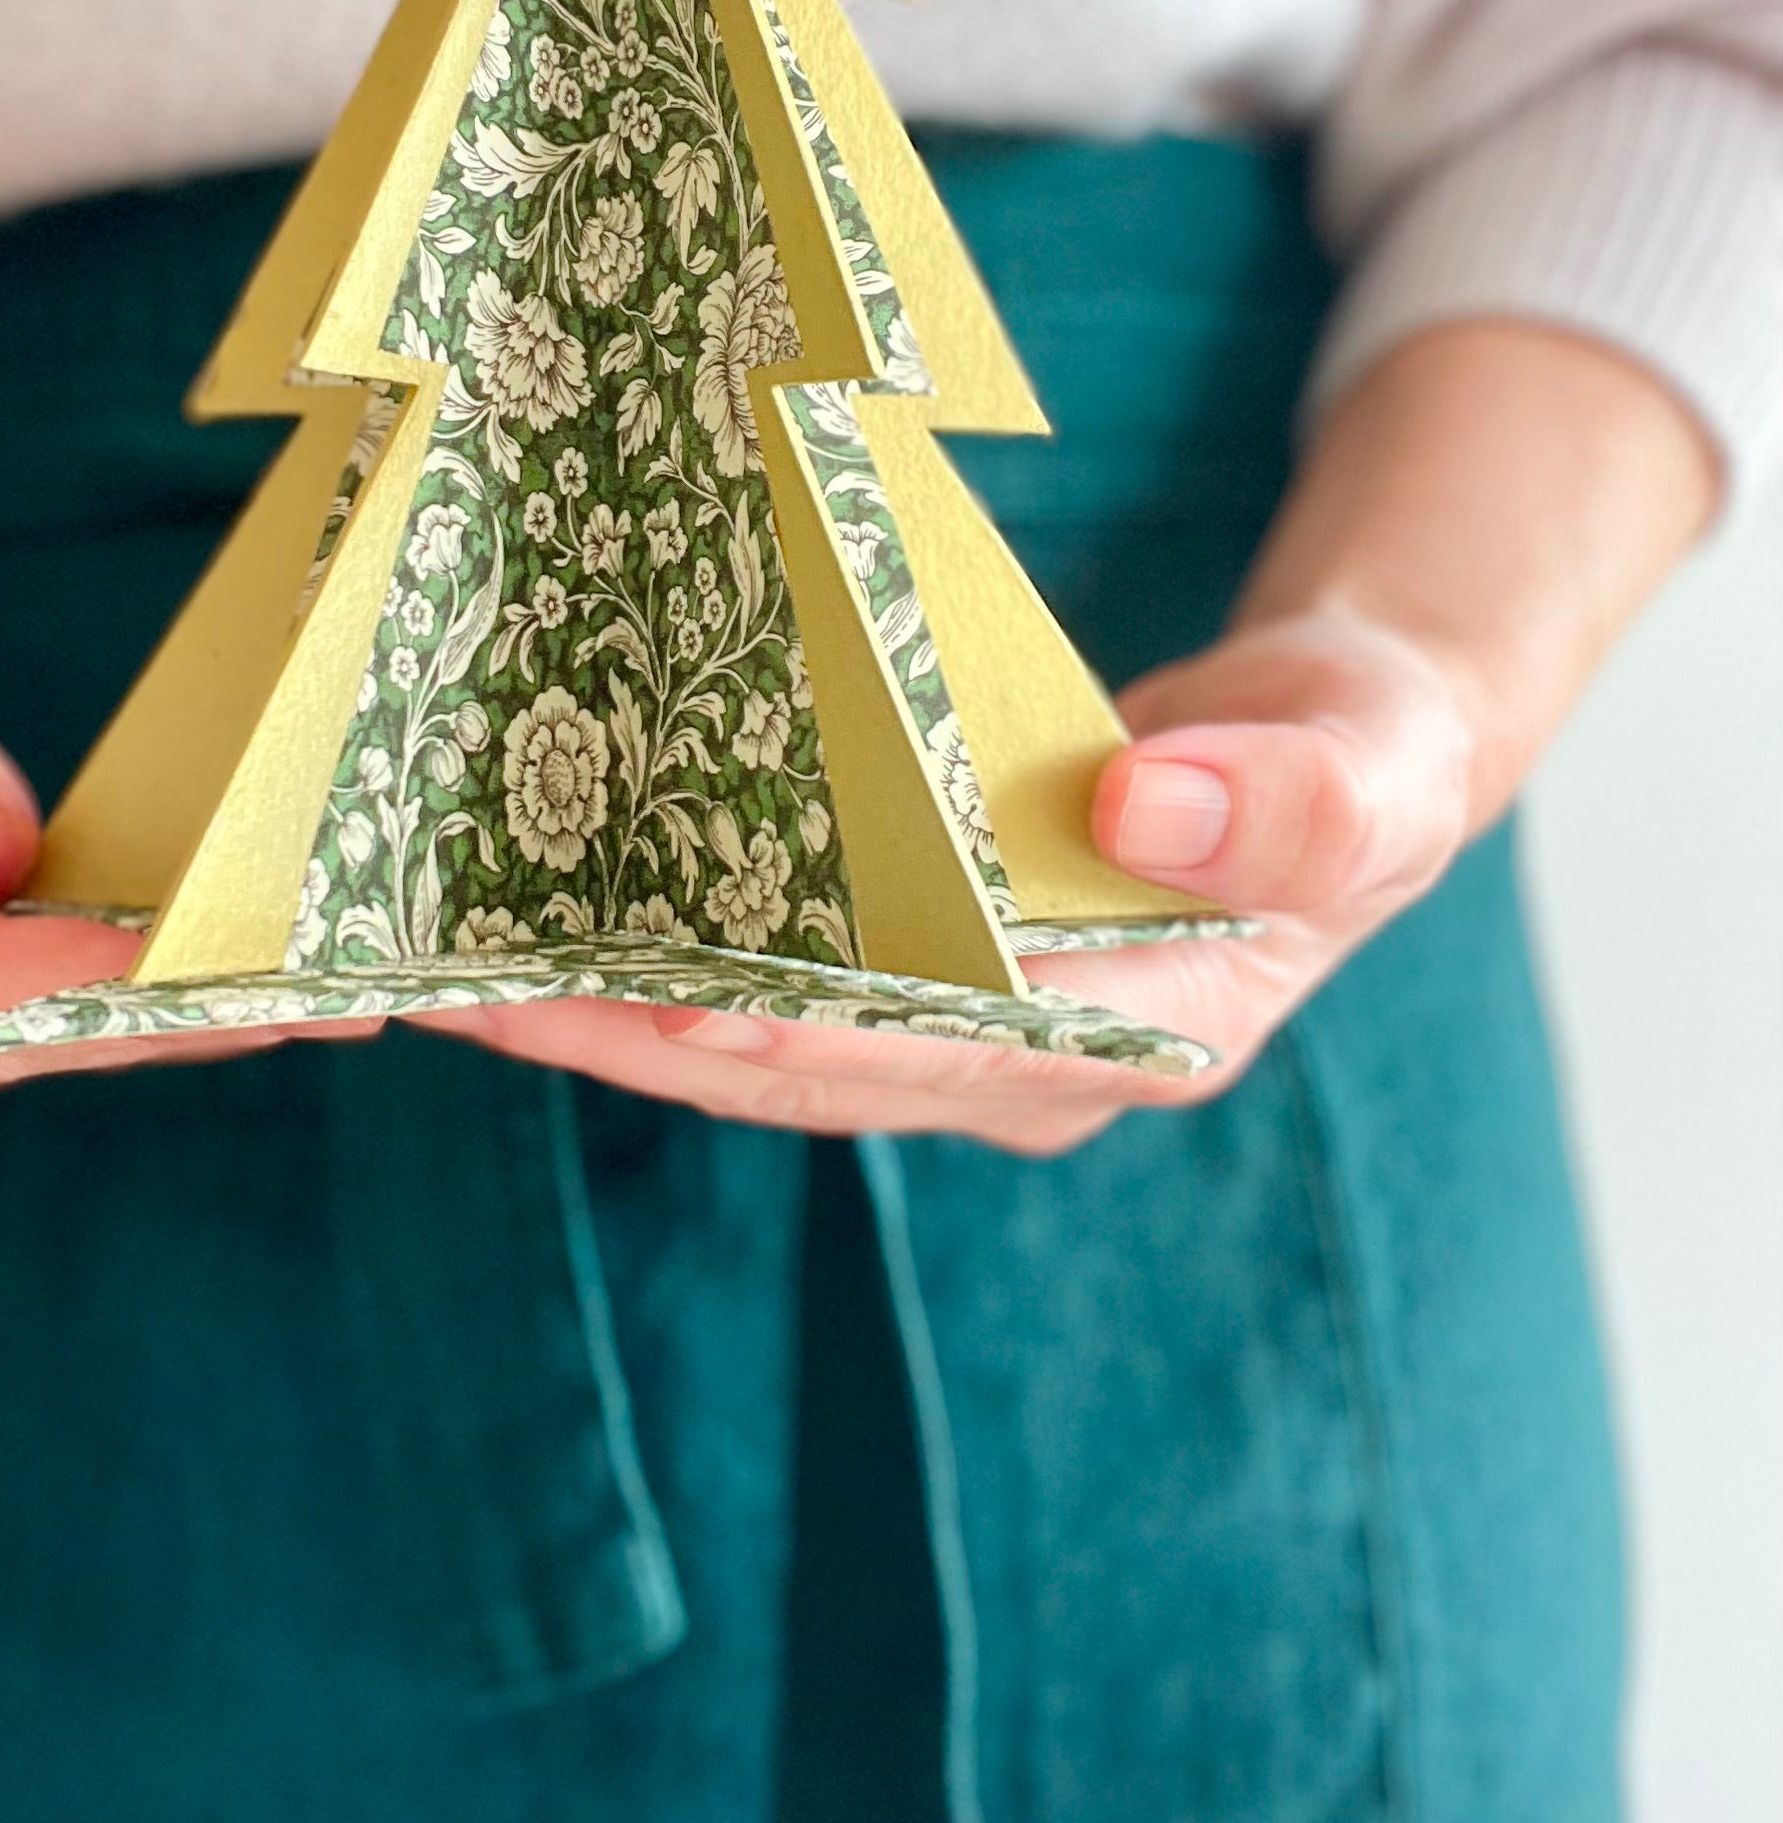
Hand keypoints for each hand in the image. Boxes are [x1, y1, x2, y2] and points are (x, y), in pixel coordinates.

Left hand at [439, 609, 1472, 1153]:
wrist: (1337, 754)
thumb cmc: (1361, 757)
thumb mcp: (1371, 766)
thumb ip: (1295, 800)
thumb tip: (1146, 803)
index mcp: (1140, 1040)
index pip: (944, 1052)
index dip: (806, 1034)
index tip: (673, 1004)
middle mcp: (1026, 1068)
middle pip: (803, 1067)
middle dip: (637, 1035)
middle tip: (471, 985)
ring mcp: (961, 1033)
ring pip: (756, 1038)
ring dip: (610, 1006)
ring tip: (452, 960)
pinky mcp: (911, 974)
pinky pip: (761, 975)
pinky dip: (654, 949)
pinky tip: (542, 908)